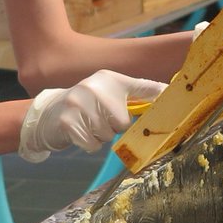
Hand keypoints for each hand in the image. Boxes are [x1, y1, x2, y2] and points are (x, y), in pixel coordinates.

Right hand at [19, 70, 167, 162]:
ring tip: (88, 125)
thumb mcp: (108, 93)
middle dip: (113, 126)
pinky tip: (80, 133)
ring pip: (107, 134)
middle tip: (100, 120)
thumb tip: (166, 96)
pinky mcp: (67, 121)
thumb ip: (135, 94)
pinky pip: (92, 144)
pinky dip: (88, 144)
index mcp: (110, 78)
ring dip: (100, 136)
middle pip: (123, 121)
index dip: (160, 95)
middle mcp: (95, 86)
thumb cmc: (86, 106)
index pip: (141, 86)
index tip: (174, 99)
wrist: (48, 113)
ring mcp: (79, 103)